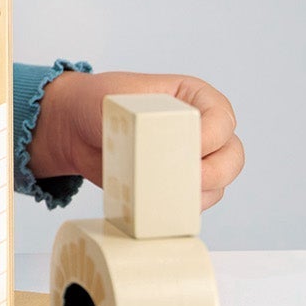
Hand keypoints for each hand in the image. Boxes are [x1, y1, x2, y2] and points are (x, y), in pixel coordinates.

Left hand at [29, 69, 243, 209]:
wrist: (74, 128)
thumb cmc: (96, 103)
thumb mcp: (119, 103)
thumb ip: (145, 122)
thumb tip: (164, 151)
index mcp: (194, 98)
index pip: (222, 119)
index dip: (211, 137)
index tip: (188, 147)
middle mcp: (202, 128)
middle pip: (231, 156)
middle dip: (214, 172)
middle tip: (187, 180)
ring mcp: (192, 159)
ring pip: (218, 184)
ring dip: (198, 194)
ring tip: (166, 192)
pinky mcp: (177, 184)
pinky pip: (195, 203)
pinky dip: (183, 208)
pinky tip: (162, 206)